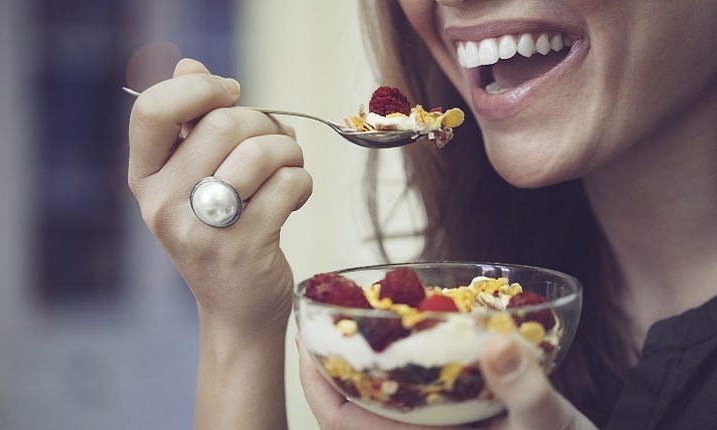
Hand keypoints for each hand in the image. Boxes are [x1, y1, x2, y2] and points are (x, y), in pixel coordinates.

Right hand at [128, 59, 312, 337]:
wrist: (238, 310)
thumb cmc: (221, 234)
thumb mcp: (194, 182)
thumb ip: (191, 125)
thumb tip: (188, 65)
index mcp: (145, 179)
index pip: (151, 110)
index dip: (199, 88)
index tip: (232, 94)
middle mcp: (163, 204)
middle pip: (223, 123)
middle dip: (265, 123)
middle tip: (277, 143)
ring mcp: (202, 229)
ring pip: (262, 150)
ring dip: (290, 149)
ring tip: (291, 166)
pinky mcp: (244, 247)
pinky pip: (290, 183)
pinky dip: (303, 182)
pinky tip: (296, 197)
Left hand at [298, 335, 597, 429]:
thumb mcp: (550, 426)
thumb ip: (526, 391)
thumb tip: (497, 343)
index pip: (344, 423)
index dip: (316, 385)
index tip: (303, 340)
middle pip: (353, 400)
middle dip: (333, 357)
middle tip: (322, 309)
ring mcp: (436, 423)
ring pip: (382, 389)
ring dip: (365, 352)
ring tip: (356, 309)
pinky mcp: (456, 407)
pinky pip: (415, 380)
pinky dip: (404, 351)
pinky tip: (408, 321)